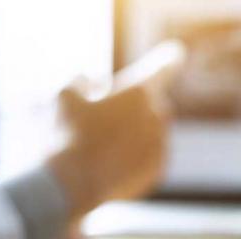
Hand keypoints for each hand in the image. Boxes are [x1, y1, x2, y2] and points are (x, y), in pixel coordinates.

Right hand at [47, 41, 185, 222]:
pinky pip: (147, 157)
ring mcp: (160, 145)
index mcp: (137, 93)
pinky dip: (132, 158)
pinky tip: (109, 164)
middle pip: (149, 105)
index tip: (178, 52)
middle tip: (103, 121)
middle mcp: (156, 116)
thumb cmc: (65, 134)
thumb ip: (80, 82)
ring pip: (149, 132)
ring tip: (100, 147)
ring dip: (131, 134)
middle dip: (131, 109)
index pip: (159, 70)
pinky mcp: (158, 171)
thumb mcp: (63, 96)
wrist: (73, 185)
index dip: (167, 60)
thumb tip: (91, 81)